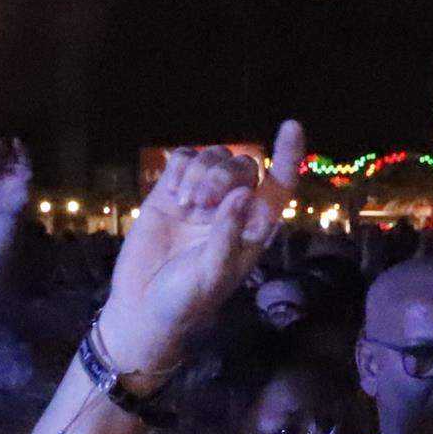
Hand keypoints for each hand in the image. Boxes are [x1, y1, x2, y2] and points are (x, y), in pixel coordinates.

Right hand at [0, 136, 32, 218]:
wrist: (6, 210)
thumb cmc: (18, 202)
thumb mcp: (25, 193)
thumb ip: (26, 183)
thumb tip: (29, 174)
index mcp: (23, 169)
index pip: (22, 156)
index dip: (19, 148)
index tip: (15, 140)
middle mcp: (12, 167)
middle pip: (8, 154)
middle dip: (3, 148)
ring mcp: (1, 170)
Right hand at [98, 120, 302, 367]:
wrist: (141, 306)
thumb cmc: (185, 300)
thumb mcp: (212, 273)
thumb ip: (228, 234)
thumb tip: (245, 194)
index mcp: (252, 228)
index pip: (279, 185)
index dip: (288, 155)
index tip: (291, 127)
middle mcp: (231, 208)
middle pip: (243, 166)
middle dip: (223, 175)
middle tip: (201, 203)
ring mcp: (200, 198)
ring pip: (213, 157)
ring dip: (200, 172)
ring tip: (185, 203)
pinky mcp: (170, 193)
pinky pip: (183, 159)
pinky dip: (180, 168)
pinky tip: (172, 193)